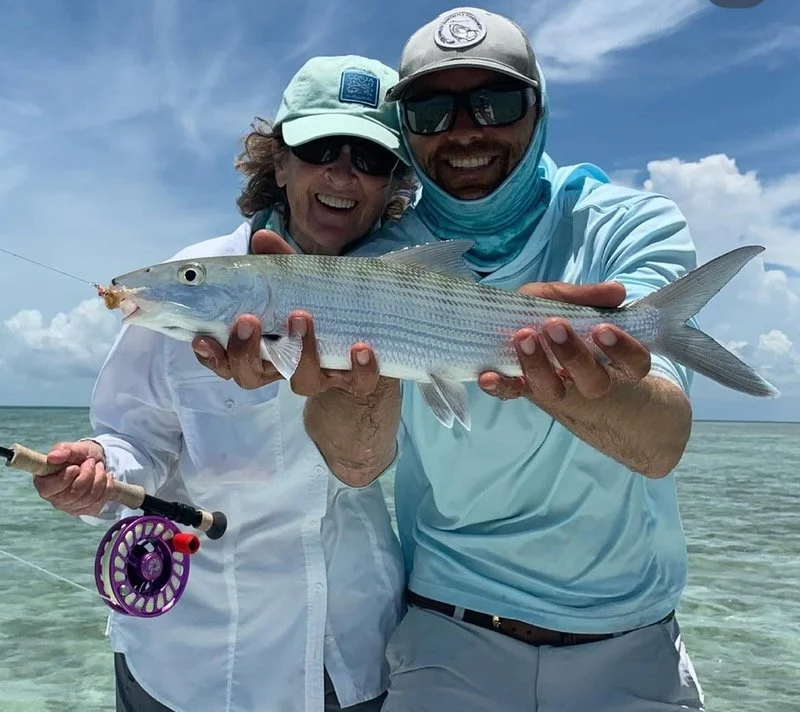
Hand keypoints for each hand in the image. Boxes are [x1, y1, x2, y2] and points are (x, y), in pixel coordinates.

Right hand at [33, 440, 112, 516]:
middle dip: (88, 474)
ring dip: (99, 478)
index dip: (65, 478)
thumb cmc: (80, 455)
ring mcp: (71, 507)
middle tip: (91, 462)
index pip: (49, 489)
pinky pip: (100, 501)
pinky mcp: (86, 510)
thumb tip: (52, 457)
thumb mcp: (74, 449)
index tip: (76, 467)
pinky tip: (106, 476)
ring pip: (89, 497)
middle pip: (73, 494)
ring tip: (99, 466)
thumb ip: (63, 451)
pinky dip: (107, 485)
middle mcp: (55, 498)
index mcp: (44, 483)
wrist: (96, 462)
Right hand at [192, 228, 383, 397]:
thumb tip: (262, 237)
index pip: (226, 361)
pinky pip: (357, 385)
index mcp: (263, 348)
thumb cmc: (320, 308)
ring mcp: (320, 377)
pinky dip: (360, 369)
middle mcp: (286, 368)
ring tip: (302, 317)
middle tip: (248, 320)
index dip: (212, 356)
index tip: (202, 339)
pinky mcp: (356, 381)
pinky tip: (361, 348)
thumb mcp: (297, 284)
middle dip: (245, 353)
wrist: (370, 337)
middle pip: (252, 377)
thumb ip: (279, 265)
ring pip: (302, 382)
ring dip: (300, 352)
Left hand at [479, 281, 651, 405]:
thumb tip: (616, 291)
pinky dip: (500, 386)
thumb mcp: (562, 297)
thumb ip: (585, 295)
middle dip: (575, 355)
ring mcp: (553, 387)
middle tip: (554, 325)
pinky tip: (487, 376)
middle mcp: (585, 379)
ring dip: (538, 366)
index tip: (601, 328)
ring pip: (554, 392)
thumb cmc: (546, 312)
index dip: (623, 350)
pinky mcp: (521, 389)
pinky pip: (512, 394)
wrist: (506, 326)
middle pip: (594, 383)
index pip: (634, 363)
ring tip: (523, 336)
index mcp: (609, 357)